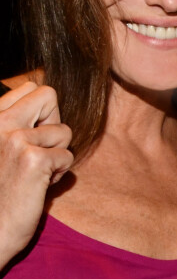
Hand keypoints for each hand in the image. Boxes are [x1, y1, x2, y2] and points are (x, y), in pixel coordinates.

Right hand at [0, 82, 72, 268]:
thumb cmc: (1, 190)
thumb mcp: (3, 147)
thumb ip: (20, 123)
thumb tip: (50, 102)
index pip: (32, 88)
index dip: (41, 112)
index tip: (30, 137)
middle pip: (50, 95)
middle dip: (53, 123)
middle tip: (38, 151)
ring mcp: (14, 139)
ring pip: (64, 131)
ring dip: (56, 154)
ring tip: (33, 174)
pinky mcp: (33, 160)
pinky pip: (67, 155)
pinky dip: (59, 173)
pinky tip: (37, 186)